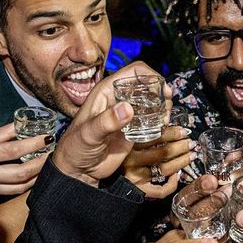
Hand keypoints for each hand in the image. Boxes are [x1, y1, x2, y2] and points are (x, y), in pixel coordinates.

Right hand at [0, 123, 50, 196]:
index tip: (46, 138)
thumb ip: (3, 133)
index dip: (32, 144)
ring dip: (36, 173)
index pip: (12, 149)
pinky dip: (27, 184)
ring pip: (18, 182)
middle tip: (51, 152)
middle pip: (19, 170)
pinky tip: (36, 177)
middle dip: (38, 161)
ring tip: (48, 164)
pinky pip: (13, 190)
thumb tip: (22, 123)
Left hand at [52, 62, 164, 185]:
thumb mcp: (89, 133)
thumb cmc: (75, 148)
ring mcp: (127, 114)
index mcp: (107, 91)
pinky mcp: (133, 128)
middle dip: (161, 92)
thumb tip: (128, 109)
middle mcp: (119, 98)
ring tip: (164, 120)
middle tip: (166, 107)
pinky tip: (161, 128)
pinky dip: (160, 120)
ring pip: (152, 101)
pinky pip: (152, 118)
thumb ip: (106, 121)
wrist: (78, 169)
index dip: (152, 76)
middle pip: (148, 85)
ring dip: (163, 107)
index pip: (134, 72)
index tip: (163, 90)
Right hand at [122, 125, 197, 198]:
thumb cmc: (115, 151)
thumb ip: (142, 128)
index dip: (173, 133)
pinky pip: (160, 190)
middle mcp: (131, 161)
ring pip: (165, 169)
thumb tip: (167, 120)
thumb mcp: (124, 135)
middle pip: (163, 152)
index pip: (155, 137)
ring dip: (181, 162)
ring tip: (191, 156)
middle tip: (191, 143)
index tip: (183, 131)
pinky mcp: (139, 190)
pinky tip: (176, 175)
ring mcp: (135, 177)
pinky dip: (171, 184)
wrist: (101, 171)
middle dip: (181, 147)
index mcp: (128, 144)